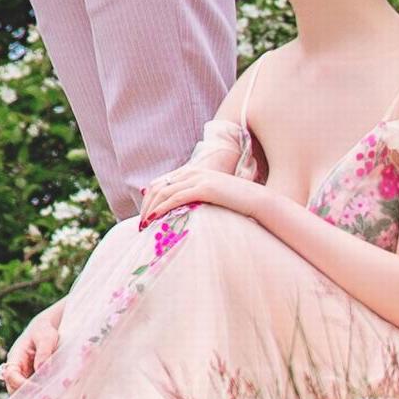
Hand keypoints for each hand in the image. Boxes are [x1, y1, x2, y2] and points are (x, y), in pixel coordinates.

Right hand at [0, 303, 65, 390]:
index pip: (11, 375)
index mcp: (15, 357)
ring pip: (22, 393)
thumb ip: (44, 352)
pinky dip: (39, 398)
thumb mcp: (46, 337)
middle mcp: (17, 369)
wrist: (47, 329)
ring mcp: (24, 376)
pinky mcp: (33, 380)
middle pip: (13, 389)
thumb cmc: (45, 330)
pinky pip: (32, 393)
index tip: (39, 389)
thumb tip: (42, 369)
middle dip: (26, 397)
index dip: (22, 384)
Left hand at [137, 158, 273, 229]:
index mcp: (192, 173)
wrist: (257, 200)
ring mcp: (198, 178)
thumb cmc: (235, 203)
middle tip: (141, 225)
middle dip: (146, 206)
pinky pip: (176, 198)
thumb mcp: (210, 199)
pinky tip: (155, 219)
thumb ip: (194, 201)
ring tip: (145, 226)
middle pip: (158, 187)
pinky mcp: (204, 188)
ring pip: (164, 192)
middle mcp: (192, 172)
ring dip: (151, 209)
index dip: (149, 199)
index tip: (145, 217)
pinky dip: (162, 208)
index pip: (161, 183)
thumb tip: (180, 214)